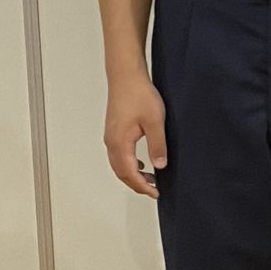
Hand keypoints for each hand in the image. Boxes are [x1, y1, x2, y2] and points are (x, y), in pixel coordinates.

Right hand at [103, 73, 168, 197]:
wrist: (126, 77)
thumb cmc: (139, 94)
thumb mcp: (155, 121)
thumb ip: (157, 145)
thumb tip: (159, 166)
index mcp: (119, 143)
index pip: (129, 173)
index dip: (142, 186)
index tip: (155, 193)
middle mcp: (111, 142)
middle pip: (121, 172)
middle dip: (136, 184)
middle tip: (153, 190)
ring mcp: (111, 136)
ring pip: (118, 164)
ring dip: (132, 175)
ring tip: (150, 179)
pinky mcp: (114, 131)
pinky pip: (119, 155)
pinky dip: (129, 164)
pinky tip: (142, 163)